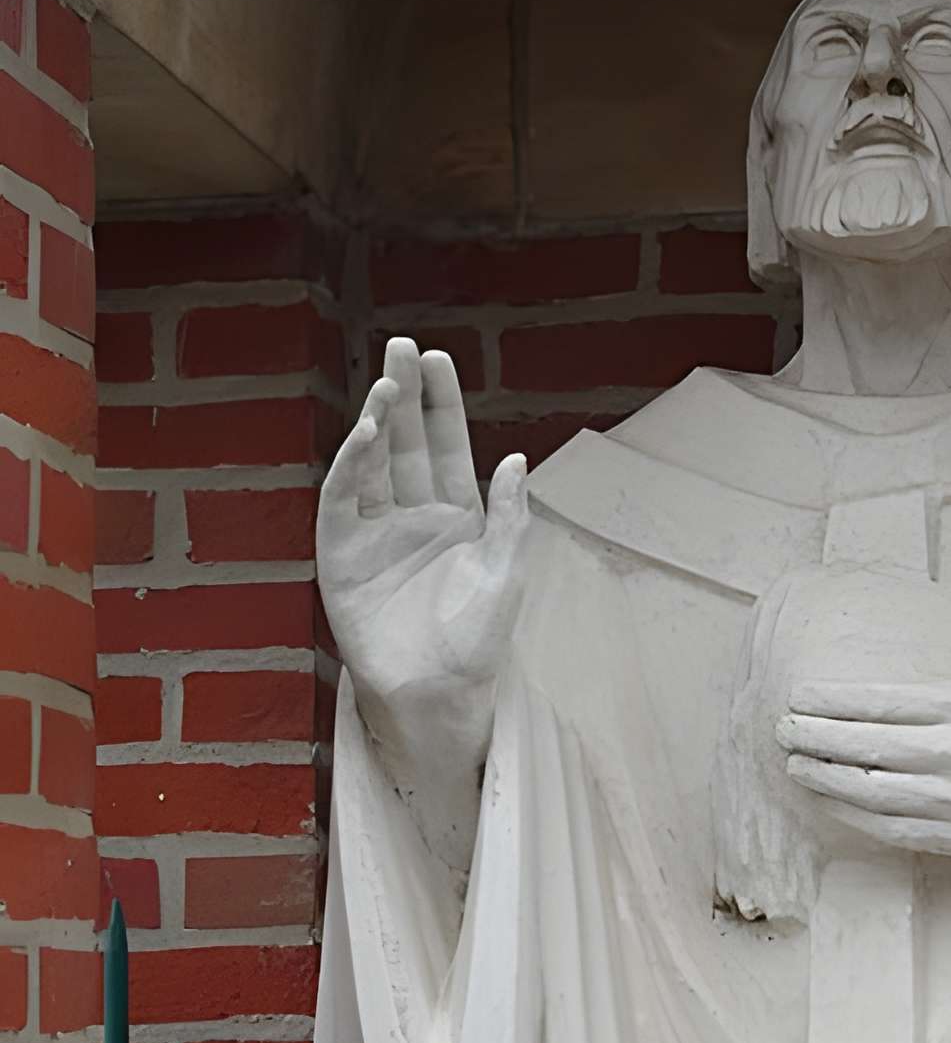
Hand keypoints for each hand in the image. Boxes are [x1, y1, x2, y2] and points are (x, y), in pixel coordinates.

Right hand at [317, 339, 529, 868]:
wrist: (438, 695)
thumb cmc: (477, 643)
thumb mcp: (506, 575)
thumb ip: (510, 518)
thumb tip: (517, 459)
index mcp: (457, 518)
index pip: (447, 447)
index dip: (442, 405)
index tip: (437, 360)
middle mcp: (413, 517)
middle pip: (407, 444)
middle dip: (403, 395)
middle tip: (400, 346)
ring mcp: (375, 534)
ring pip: (374, 464)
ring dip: (378, 423)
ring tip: (384, 382)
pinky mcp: (340, 556)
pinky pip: (342, 501)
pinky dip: (350, 467)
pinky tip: (364, 435)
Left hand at [777, 643, 950, 885]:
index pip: (880, 701)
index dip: (832, 700)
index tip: (801, 696)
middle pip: (863, 744)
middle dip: (814, 735)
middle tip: (783, 729)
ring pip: (869, 789)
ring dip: (825, 776)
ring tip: (796, 765)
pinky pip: (893, 826)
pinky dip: (855, 816)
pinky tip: (832, 804)